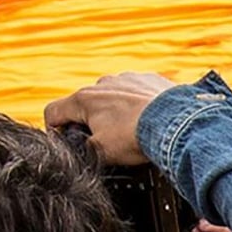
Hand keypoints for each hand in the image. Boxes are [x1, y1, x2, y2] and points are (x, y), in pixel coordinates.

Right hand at [45, 73, 180, 166]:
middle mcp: (104, 83)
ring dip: (115, 113)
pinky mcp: (150, 79)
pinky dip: (138, 105)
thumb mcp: (101, 152)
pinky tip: (148, 121)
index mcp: (85, 98)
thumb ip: (82, 148)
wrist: (179, 125)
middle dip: (90, 123)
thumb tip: (81, 149)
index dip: (55, 131)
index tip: (67, 142)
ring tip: (131, 131)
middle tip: (106, 142)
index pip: (53, 112)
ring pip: (111, 98)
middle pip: (84, 105)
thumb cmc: (138, 136)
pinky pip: (136, 93)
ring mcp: (127, 78)